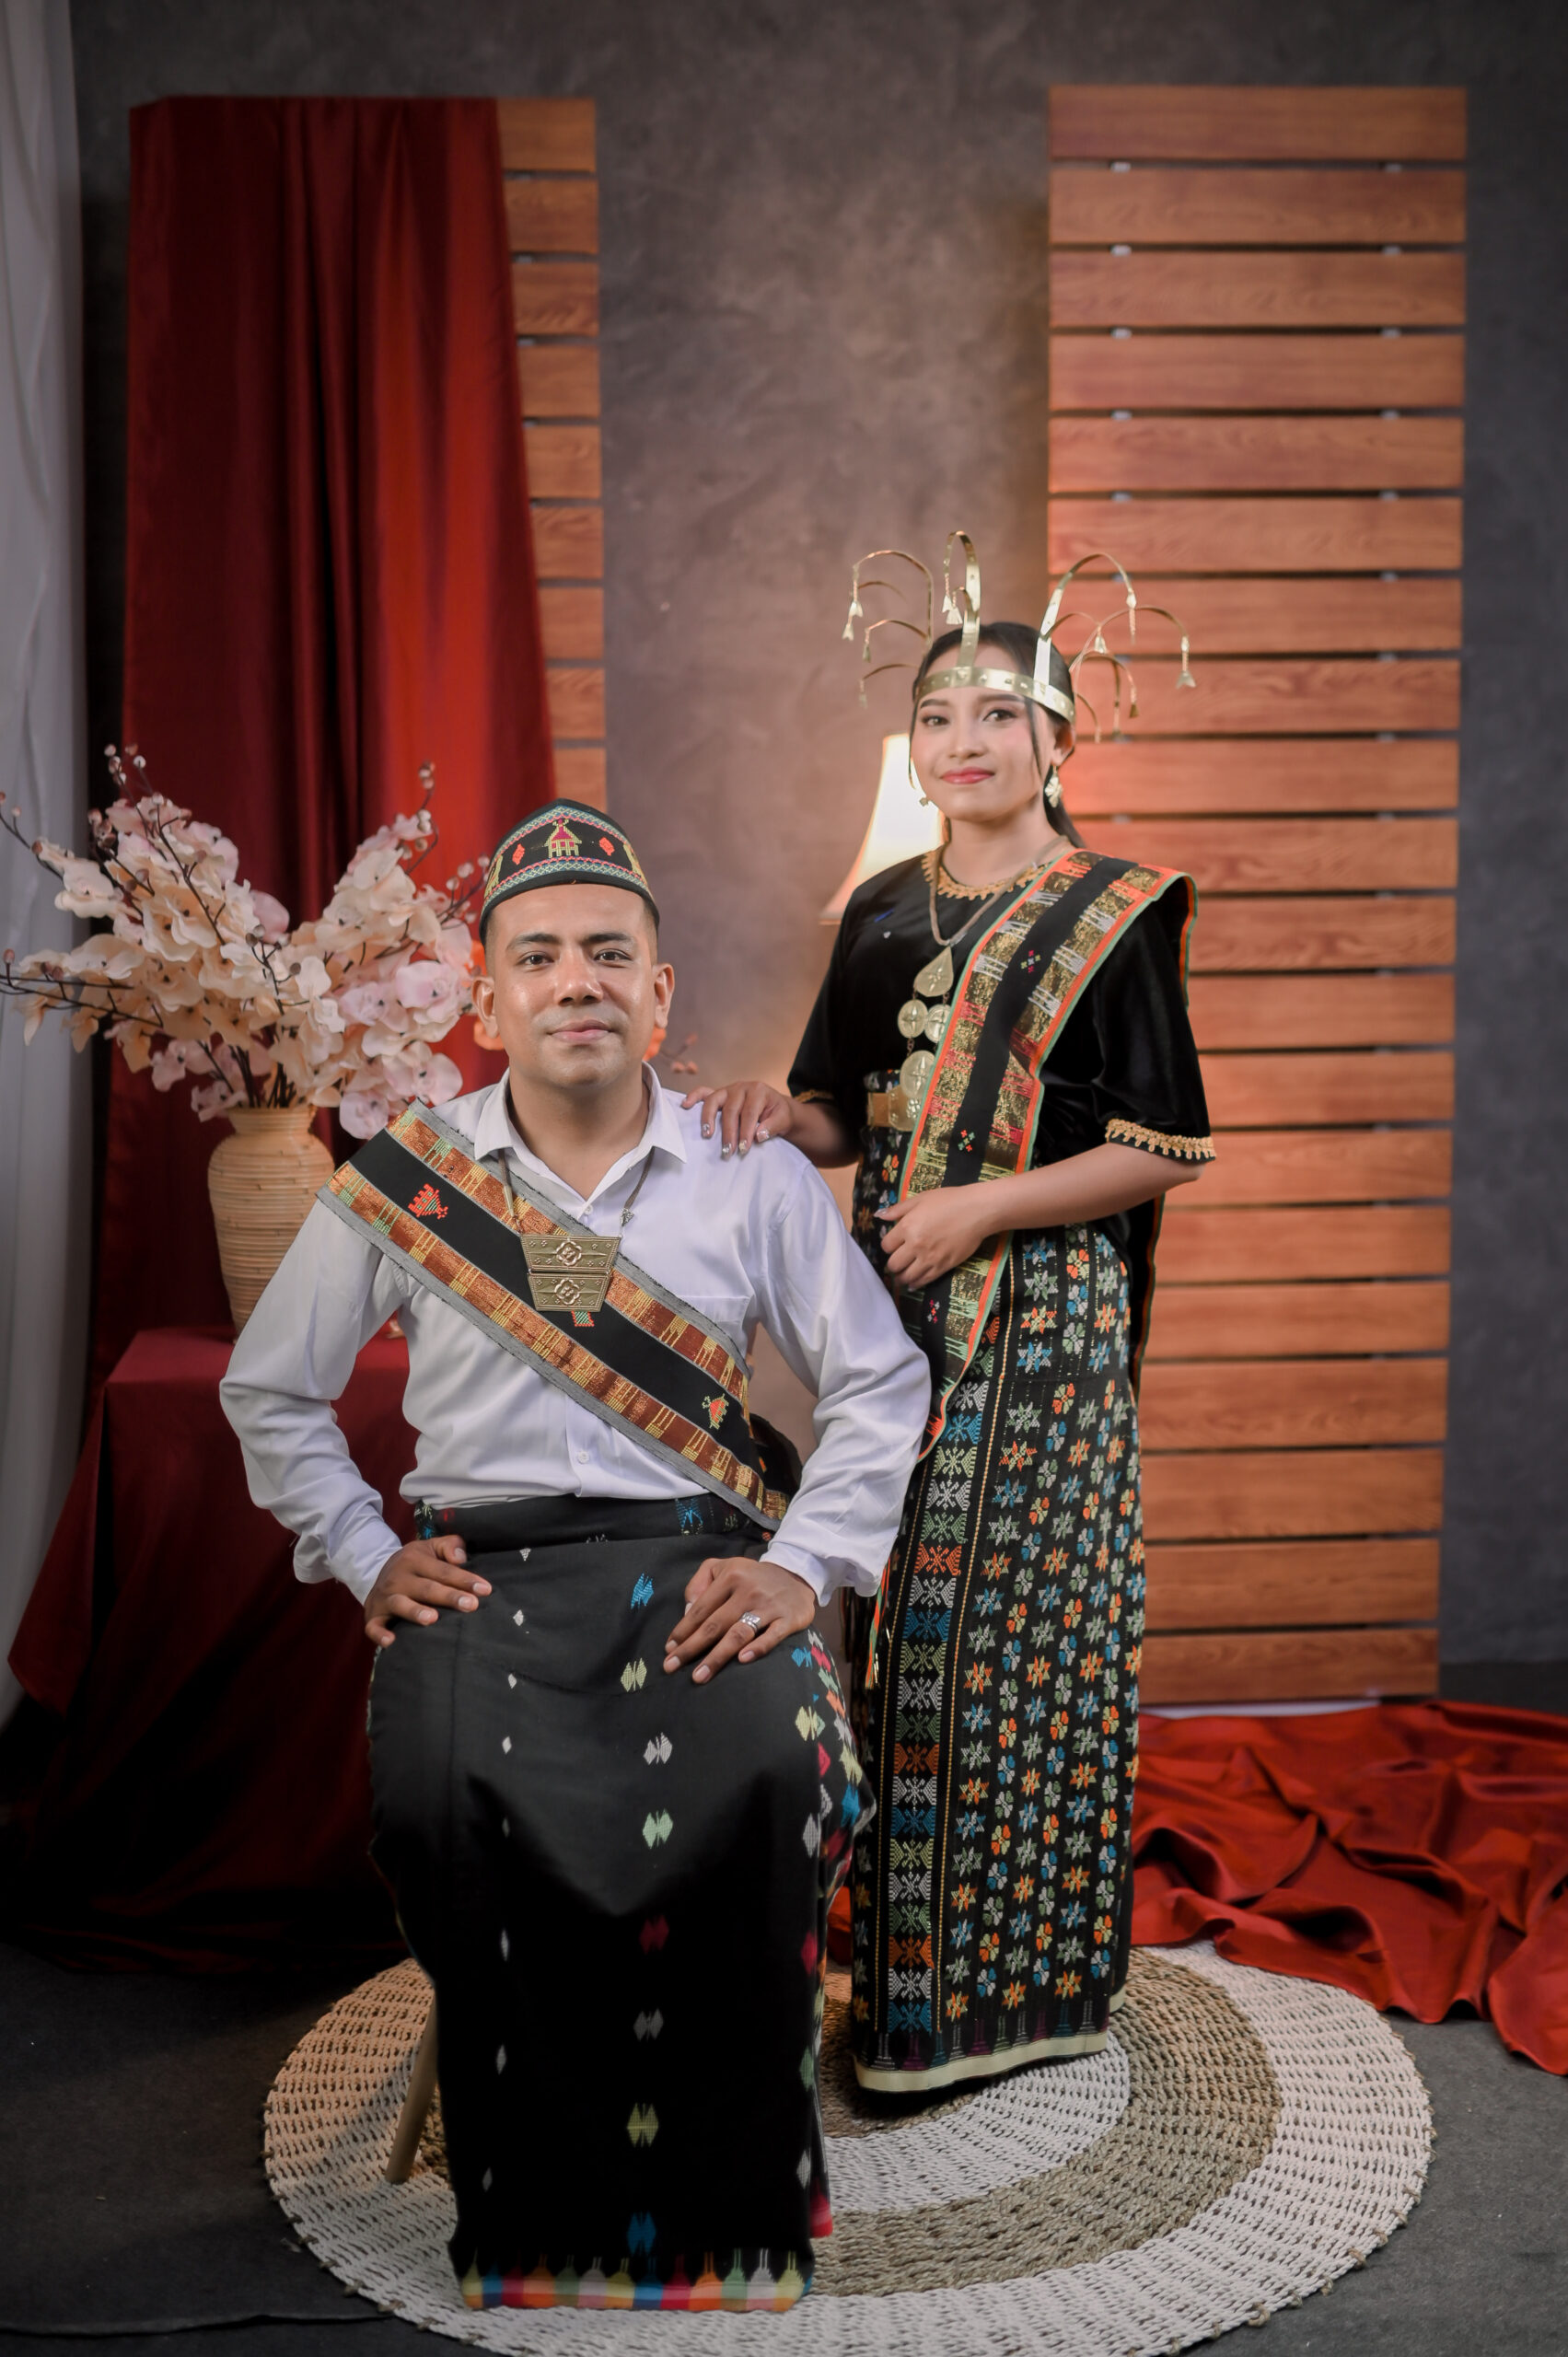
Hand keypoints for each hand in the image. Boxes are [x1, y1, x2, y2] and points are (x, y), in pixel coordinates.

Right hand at [364, 1536, 491, 1649]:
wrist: (375, 1572)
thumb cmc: (415, 1563)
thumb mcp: (431, 1547)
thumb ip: (449, 1546)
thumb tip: (461, 1558)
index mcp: (414, 1559)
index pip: (444, 1571)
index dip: (465, 1579)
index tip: (485, 1590)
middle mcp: (398, 1577)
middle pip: (426, 1588)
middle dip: (449, 1597)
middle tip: (471, 1605)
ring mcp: (384, 1597)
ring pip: (400, 1604)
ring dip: (415, 1612)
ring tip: (433, 1619)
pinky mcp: (373, 1615)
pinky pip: (374, 1626)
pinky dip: (380, 1634)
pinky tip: (392, 1642)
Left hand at [662, 1555, 815, 1683]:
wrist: (796, 1575)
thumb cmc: (750, 1577)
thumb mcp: (723, 1567)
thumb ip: (700, 1583)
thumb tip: (686, 1611)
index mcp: (730, 1576)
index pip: (701, 1608)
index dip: (683, 1630)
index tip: (668, 1649)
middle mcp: (748, 1590)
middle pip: (715, 1624)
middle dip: (691, 1648)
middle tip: (671, 1667)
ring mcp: (768, 1606)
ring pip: (738, 1633)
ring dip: (717, 1656)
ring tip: (699, 1676)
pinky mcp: (788, 1619)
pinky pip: (771, 1636)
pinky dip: (758, 1648)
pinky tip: (742, 1660)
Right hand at [681, 1078, 797, 1157]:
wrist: (776, 1107)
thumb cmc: (778, 1114)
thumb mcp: (784, 1119)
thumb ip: (773, 1126)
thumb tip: (758, 1135)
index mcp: (759, 1091)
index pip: (749, 1113)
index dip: (746, 1131)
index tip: (744, 1149)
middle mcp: (741, 1087)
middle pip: (731, 1110)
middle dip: (729, 1132)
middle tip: (728, 1151)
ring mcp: (728, 1090)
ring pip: (714, 1100)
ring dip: (708, 1118)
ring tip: (707, 1134)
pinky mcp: (720, 1094)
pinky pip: (704, 1092)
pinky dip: (694, 1097)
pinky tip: (685, 1105)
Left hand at [877, 1187, 994, 1287]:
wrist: (977, 1211)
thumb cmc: (949, 1200)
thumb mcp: (921, 1199)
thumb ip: (898, 1209)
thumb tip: (879, 1216)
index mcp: (907, 1226)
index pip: (886, 1246)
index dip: (888, 1246)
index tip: (893, 1245)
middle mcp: (915, 1245)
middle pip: (894, 1264)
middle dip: (893, 1263)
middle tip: (897, 1261)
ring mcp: (929, 1258)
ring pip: (906, 1276)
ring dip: (902, 1277)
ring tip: (902, 1275)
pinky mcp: (943, 1266)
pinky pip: (923, 1281)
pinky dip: (915, 1284)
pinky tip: (913, 1283)